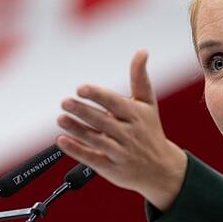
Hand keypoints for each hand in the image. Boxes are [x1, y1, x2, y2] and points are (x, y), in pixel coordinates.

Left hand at [56, 50, 186, 210]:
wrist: (161, 169)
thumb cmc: (150, 131)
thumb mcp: (148, 104)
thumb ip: (140, 78)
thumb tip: (142, 51)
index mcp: (136, 115)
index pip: (114, 102)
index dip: (97, 95)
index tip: (81, 89)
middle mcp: (128, 133)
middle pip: (102, 121)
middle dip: (83, 111)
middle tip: (65, 102)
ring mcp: (120, 152)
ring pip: (96, 139)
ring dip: (76, 129)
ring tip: (60, 119)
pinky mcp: (111, 167)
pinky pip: (92, 159)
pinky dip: (77, 150)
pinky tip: (62, 141)